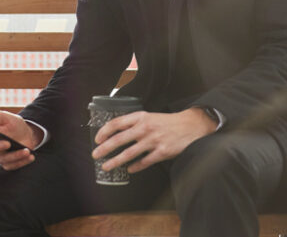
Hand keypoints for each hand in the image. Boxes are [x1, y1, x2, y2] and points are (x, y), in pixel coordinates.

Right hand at [0, 109, 41, 170]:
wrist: (26, 133)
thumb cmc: (12, 124)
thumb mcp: (6, 116)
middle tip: (7, 143)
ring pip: (2, 159)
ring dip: (15, 155)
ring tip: (25, 150)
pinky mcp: (7, 163)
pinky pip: (12, 166)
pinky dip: (22, 161)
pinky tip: (30, 156)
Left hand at [92, 108, 216, 173]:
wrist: (190, 125)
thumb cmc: (168, 122)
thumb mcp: (150, 116)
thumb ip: (135, 123)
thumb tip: (116, 133)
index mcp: (141, 117)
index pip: (117, 123)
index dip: (104, 131)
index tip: (97, 139)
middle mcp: (146, 128)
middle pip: (119, 139)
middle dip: (104, 149)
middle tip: (96, 155)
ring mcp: (153, 141)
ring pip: (129, 154)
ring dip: (115, 161)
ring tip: (107, 166)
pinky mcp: (162, 152)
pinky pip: (144, 162)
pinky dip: (135, 167)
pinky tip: (130, 169)